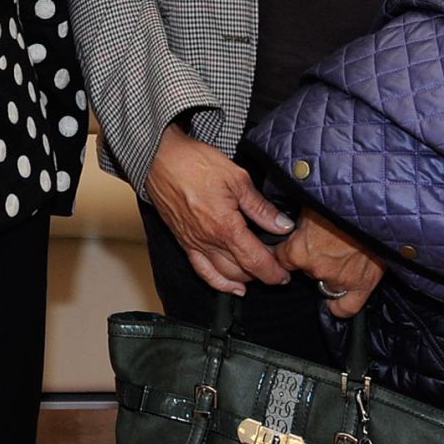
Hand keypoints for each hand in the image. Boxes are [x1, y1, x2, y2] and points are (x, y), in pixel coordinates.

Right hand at [145, 124, 294, 295]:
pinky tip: (232, 286)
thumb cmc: (193, 162)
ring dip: (245, 278)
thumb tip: (282, 225)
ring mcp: (194, 243)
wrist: (158, 157)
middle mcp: (209, 241)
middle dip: (264, 274)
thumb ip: (260, 206)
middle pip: (243, 271)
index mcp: (225, 226)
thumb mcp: (236, 178)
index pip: (257, 261)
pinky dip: (219, 283)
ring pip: (225, 275)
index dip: (275, 272)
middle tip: (277, 265)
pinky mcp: (184, 241)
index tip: (285, 273)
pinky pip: (202, 271)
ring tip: (258, 272)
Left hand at [274, 210, 385, 318]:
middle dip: (308, 257)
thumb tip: (284, 218)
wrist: (374, 207)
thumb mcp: (307, 202)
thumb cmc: (340, 199)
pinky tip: (334, 303)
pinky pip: (347, 307)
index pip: (280, 257)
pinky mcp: (362, 286)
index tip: (287, 245)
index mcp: (298, 250)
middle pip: (303, 269)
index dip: (283, 249)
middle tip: (319, 242)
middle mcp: (316, 269)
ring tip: (334, 255)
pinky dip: (339, 307)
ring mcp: (339, 280)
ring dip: (326, 271)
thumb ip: (295, 218)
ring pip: (324, 283)